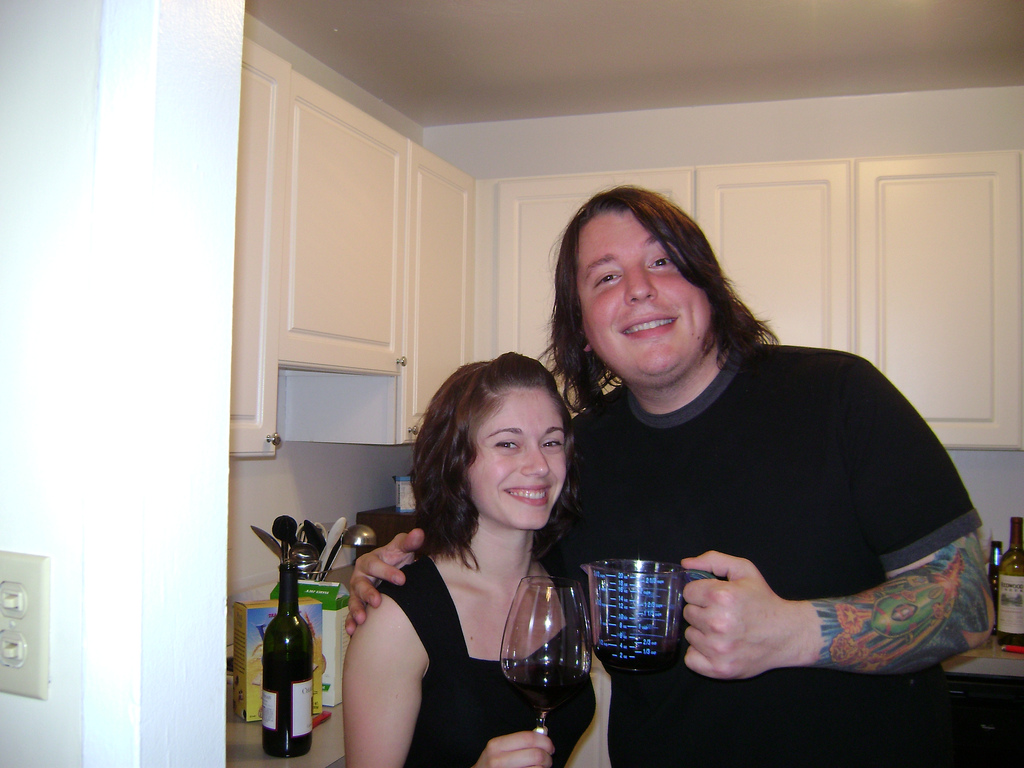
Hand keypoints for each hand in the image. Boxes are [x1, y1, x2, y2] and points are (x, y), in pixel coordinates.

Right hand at [345, 528, 423, 635]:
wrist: (389, 571)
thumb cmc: (394, 559)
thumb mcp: (401, 549)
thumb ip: (409, 542)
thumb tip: (419, 533)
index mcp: (369, 562)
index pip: (376, 565)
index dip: (388, 572)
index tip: (402, 579)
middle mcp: (360, 577)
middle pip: (361, 585)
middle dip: (368, 593)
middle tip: (377, 602)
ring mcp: (357, 593)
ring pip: (354, 601)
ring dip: (356, 610)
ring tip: (362, 619)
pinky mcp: (357, 606)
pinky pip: (351, 615)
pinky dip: (350, 622)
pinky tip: (353, 631)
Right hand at [471, 730, 554, 767]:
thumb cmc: (491, 765)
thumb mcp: (498, 749)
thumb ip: (518, 741)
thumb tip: (543, 735)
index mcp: (497, 745)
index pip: (528, 738)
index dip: (544, 741)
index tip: (549, 746)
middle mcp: (498, 760)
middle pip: (536, 755)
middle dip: (548, 757)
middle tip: (548, 759)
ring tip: (541, 767)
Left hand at [680, 551, 817, 678]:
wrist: (787, 634)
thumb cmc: (763, 601)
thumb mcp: (744, 571)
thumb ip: (713, 560)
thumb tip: (685, 564)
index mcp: (722, 596)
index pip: (688, 592)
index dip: (701, 593)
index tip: (715, 598)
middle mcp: (717, 623)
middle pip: (688, 613)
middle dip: (702, 612)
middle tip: (722, 614)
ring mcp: (718, 648)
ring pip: (689, 636)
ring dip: (702, 633)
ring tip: (723, 631)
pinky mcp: (719, 669)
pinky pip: (691, 659)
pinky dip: (700, 654)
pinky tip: (716, 647)